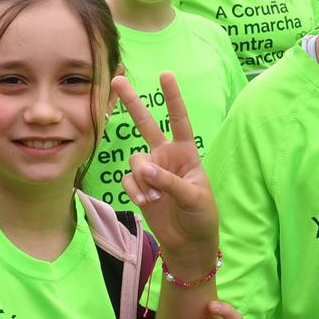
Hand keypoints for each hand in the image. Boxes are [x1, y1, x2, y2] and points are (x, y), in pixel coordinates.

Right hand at [112, 71, 218, 263]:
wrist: (189, 243)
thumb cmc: (200, 216)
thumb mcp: (193, 197)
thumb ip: (169, 181)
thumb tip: (145, 169)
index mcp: (186, 153)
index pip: (179, 120)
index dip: (172, 98)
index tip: (165, 75)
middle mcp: (166, 157)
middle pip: (146, 125)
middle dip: (132, 103)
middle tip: (118, 80)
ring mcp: (151, 172)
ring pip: (135, 160)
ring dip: (141, 178)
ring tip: (153, 197)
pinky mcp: (139, 187)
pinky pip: (128, 180)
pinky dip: (134, 189)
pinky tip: (144, 201)